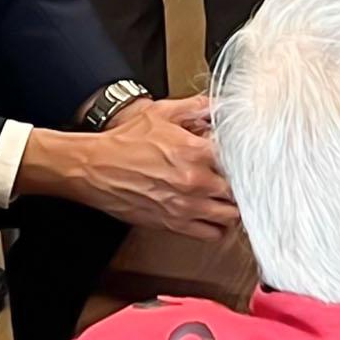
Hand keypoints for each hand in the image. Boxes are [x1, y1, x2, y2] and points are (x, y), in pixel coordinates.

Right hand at [73, 94, 237, 239]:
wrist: (94, 168)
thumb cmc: (123, 143)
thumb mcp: (161, 113)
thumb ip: (196, 107)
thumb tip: (219, 105)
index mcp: (196, 152)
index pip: (240, 160)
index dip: (245, 160)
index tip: (244, 159)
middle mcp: (195, 182)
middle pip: (239, 191)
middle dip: (240, 185)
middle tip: (237, 180)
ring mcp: (186, 206)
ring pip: (230, 217)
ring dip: (232, 208)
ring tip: (227, 199)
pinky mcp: (173, 224)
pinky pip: (211, 234)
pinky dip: (217, 228)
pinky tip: (214, 217)